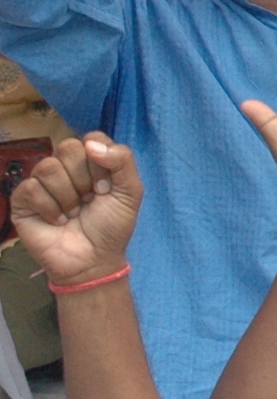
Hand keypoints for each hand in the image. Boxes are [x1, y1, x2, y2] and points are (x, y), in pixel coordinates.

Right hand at [8, 134, 141, 284]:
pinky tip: (58, 221)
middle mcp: (65, 168)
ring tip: (74, 213)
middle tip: (89, 200)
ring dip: (67, 196)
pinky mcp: (23, 200)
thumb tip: (90, 143)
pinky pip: (31, 188)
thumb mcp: (130, 192)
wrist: (93, 260)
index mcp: (91, 162)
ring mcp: (42, 183)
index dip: (100, 162)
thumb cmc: (112, 226)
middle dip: (84, 178)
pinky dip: (49, 208)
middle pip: (67, 147)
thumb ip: (122, 160)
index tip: (105, 188)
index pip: (91, 138)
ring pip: (48, 167)